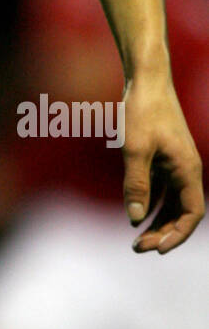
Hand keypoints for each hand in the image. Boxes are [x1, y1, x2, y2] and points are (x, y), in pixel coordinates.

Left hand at [121, 75, 204, 252]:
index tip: (157, 249)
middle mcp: (186, 169)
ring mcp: (175, 164)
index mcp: (187, 169)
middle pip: (181, 212)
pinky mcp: (164, 157)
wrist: (146, 79)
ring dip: (157, 221)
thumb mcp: (135, 149)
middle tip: (138, 247)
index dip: (178, 234)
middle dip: (163, 232)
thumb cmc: (142, 111)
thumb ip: (136, 185)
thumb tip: (135, 220)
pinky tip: (136, 214)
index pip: (192, 213)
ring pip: (172, 203)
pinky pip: (162, 189)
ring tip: (137, 240)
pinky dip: (152, 203)